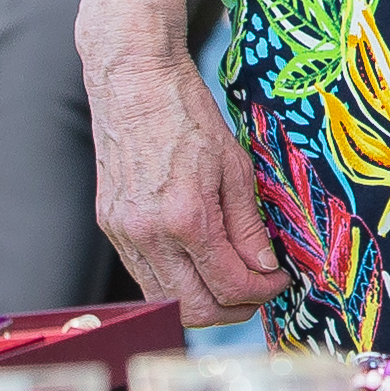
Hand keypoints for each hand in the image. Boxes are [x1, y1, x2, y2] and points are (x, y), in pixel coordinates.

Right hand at [88, 42, 283, 320]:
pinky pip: (144, 274)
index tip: (278, 280)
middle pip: (193, 309)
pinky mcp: (110, 227)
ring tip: (231, 277)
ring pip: (164, 299)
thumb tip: (264, 267)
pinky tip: (198, 258)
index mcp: (185, 218)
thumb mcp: (235, 165)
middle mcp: (148, 234)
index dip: (262, 292)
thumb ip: (248, 225)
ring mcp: (123, 234)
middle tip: (258, 290)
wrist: (134, 81)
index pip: (228, 286)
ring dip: (202, 299)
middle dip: (233, 308)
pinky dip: (175, 279)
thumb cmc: (186, 113)